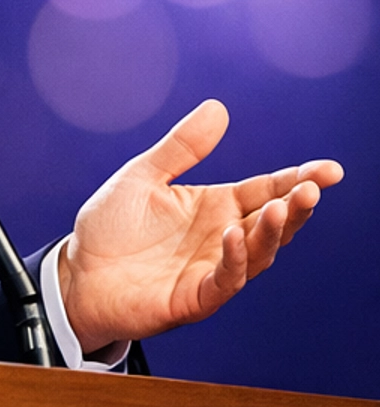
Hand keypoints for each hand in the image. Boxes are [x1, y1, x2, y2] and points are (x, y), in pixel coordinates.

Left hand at [55, 99, 342, 352]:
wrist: (77, 275)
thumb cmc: (110, 230)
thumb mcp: (143, 176)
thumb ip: (181, 147)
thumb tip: (218, 108)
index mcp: (216, 206)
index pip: (266, 190)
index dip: (298, 180)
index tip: (330, 170)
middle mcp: (222, 238)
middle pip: (272, 222)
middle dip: (297, 206)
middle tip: (313, 188)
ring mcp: (211, 269)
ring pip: (258, 253)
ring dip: (272, 232)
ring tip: (281, 208)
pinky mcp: (194, 298)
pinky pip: (225, 280)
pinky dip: (234, 259)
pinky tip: (234, 235)